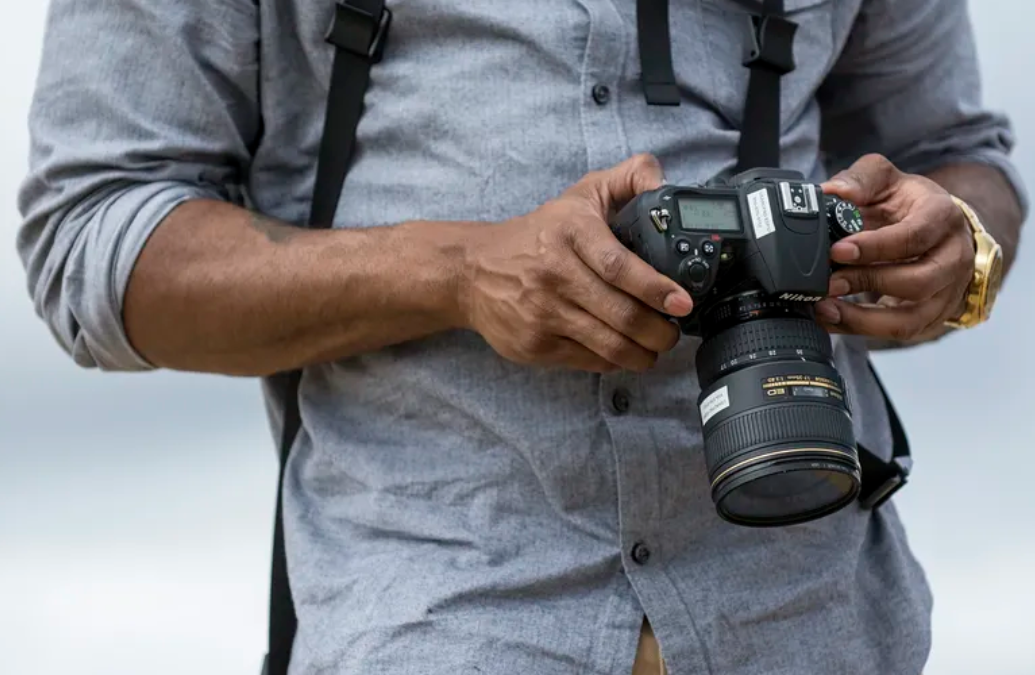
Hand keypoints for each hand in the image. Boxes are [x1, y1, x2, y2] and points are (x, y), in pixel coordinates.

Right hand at [458, 154, 693, 372]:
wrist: (472, 271)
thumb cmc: (538, 234)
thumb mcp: (580, 195)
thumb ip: (628, 179)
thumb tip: (661, 184)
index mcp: (570, 231)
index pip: (617, 265)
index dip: (655, 287)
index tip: (682, 302)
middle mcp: (554, 274)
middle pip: (621, 314)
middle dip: (660, 330)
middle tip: (674, 331)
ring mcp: (542, 313)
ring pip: (609, 344)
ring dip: (644, 352)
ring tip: (655, 346)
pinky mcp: (535, 344)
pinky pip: (589, 361)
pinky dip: (615, 361)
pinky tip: (624, 351)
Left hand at [815, 154, 975, 341]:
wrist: (936, 230)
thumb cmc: (908, 205)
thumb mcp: (887, 180)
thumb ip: (860, 180)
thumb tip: (834, 191)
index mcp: (943, 218)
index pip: (914, 236)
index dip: (875, 247)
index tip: (838, 250)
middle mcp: (953, 258)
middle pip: (917, 282)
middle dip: (868, 283)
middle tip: (827, 283)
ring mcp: (947, 293)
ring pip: (911, 319)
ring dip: (863, 320)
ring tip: (825, 310)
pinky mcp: (932, 317)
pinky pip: (899, 333)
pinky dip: (861, 330)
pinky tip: (832, 320)